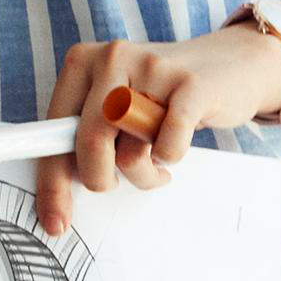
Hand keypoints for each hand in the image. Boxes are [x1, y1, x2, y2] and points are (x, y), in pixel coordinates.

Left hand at [27, 27, 280, 235]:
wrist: (228, 64)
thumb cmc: (162, 96)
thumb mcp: (115, 105)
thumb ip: (84, 135)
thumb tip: (56, 195)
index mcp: (83, 63)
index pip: (52, 131)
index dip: (52, 183)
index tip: (55, 222)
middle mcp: (113, 58)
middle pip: (89, 142)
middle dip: (102, 178)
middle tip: (115, 180)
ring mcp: (153, 68)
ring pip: (130, 153)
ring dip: (144, 173)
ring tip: (155, 158)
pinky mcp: (190, 84)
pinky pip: (168, 147)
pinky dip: (171, 158)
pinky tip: (175, 145)